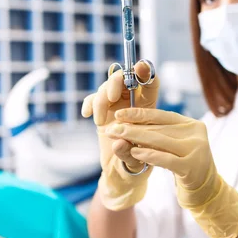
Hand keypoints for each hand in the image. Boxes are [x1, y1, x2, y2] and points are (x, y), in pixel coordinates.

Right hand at [81, 62, 159, 210]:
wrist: (121, 171)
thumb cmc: (137, 163)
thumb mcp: (137, 160)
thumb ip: (129, 152)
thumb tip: (119, 142)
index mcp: (149, 107)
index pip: (150, 83)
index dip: (146, 72)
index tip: (141, 67)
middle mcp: (133, 101)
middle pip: (124, 77)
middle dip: (116, 82)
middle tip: (112, 97)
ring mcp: (115, 104)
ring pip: (106, 87)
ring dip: (101, 100)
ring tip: (99, 122)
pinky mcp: (101, 110)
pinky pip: (92, 98)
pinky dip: (89, 103)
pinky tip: (87, 114)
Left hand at [107, 108, 237, 237]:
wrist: (206, 190)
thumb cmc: (185, 164)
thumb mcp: (176, 146)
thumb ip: (160, 133)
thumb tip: (128, 122)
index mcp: (192, 124)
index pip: (161, 115)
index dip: (139, 113)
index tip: (119, 114)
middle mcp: (196, 134)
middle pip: (158, 128)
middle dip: (132, 127)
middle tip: (111, 128)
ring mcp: (196, 150)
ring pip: (159, 141)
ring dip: (135, 138)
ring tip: (117, 137)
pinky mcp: (191, 167)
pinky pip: (165, 159)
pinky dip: (148, 155)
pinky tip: (134, 152)